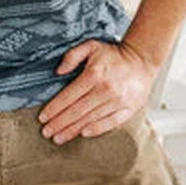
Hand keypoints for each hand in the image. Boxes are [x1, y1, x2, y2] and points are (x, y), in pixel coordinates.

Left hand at [38, 39, 157, 143]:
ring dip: (72, 130)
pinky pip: (110, 123)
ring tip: (59, 138)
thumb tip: (58, 71)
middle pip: (77, 111)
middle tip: (46, 132)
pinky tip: (83, 134)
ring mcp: (118, 101)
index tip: (43, 117)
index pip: (69, 96)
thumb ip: (72, 56)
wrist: (142, 61)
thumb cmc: (113, 55)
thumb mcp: (91, 46)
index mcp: (94, 74)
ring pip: (90, 119)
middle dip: (59, 123)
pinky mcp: (128, 109)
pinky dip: (96, 129)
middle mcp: (105, 90)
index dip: (54, 108)